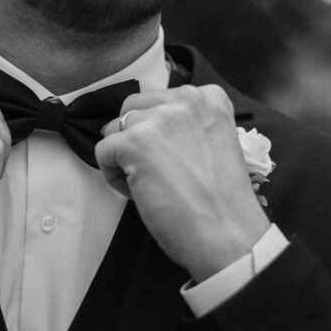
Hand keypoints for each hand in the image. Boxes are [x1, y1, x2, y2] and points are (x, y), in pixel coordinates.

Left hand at [96, 85, 269, 282]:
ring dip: (124, 158)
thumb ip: (184, 126)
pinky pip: (103, 152)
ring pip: (115, 130)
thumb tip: (145, 127)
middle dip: (134, 139)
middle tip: (158, 172)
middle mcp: (185, 100)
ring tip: (152, 185)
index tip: (172, 159)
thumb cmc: (221, 199)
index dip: (155, 133)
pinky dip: (113, 176)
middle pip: (131, 110)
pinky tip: (140, 192)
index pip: (157, 101)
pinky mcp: (135, 142)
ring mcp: (159, 119)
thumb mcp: (212, 141)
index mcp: (208, 97)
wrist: (227, 232)